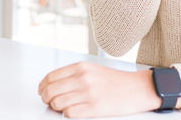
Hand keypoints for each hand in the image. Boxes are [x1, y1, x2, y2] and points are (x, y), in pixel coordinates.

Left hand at [38, 62, 160, 117]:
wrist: (138, 88)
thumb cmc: (116, 81)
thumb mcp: (93, 70)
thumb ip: (74, 75)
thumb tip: (54, 85)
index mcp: (81, 67)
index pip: (51, 77)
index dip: (43, 87)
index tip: (42, 92)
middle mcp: (83, 78)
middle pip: (51, 91)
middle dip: (46, 99)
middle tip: (49, 102)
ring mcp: (88, 93)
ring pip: (57, 103)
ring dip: (56, 108)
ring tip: (62, 108)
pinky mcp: (95, 107)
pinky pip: (70, 113)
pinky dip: (67, 114)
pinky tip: (72, 112)